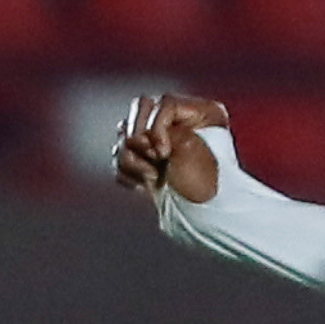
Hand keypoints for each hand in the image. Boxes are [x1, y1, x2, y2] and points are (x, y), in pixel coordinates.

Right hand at [110, 94, 228, 203]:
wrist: (203, 220)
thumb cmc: (204, 184)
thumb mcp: (187, 147)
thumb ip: (160, 128)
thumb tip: (134, 136)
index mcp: (201, 112)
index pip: (164, 103)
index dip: (156, 127)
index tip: (164, 154)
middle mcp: (181, 122)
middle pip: (139, 111)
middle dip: (141, 140)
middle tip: (156, 161)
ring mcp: (161, 141)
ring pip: (125, 134)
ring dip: (133, 159)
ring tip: (152, 177)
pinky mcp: (146, 161)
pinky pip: (120, 156)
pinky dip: (127, 172)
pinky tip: (144, 184)